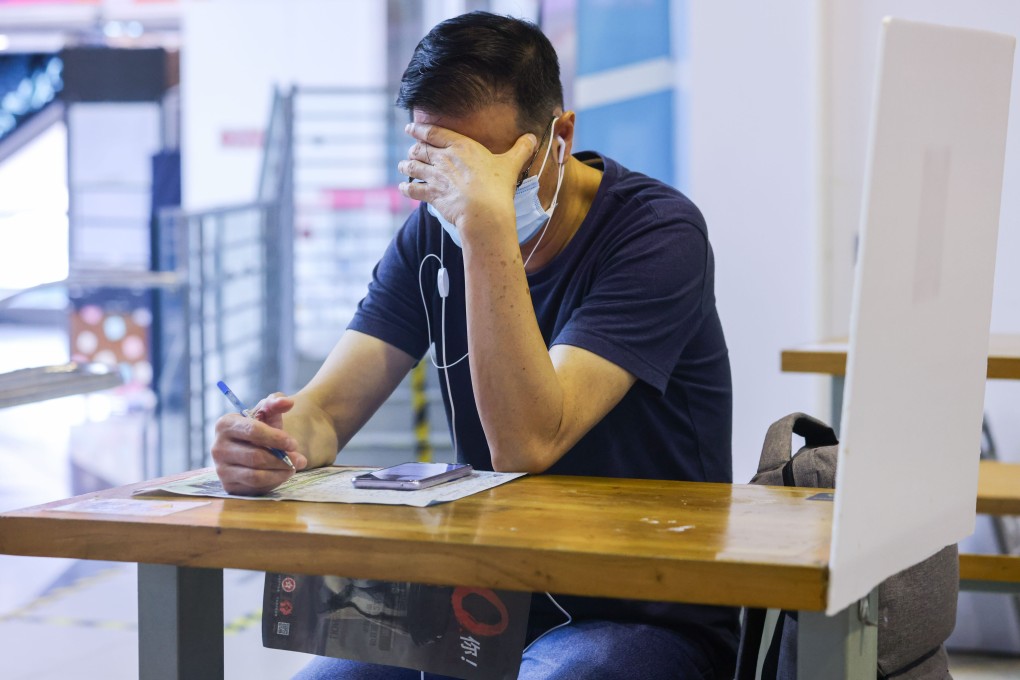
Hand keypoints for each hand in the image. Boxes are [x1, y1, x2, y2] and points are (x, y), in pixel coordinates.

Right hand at [211, 392, 307, 494]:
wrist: (253, 446)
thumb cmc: (261, 427)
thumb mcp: (268, 412)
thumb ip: (276, 403)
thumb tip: (288, 402)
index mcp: (225, 424)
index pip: (252, 431)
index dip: (276, 438)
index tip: (294, 443)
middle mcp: (217, 447)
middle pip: (255, 457)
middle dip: (282, 459)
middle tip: (300, 460)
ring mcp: (221, 469)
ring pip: (256, 476)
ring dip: (280, 473)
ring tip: (293, 467)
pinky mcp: (228, 486)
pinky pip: (254, 488)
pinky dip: (273, 482)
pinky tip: (281, 474)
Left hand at [397, 122, 536, 242]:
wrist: (483, 211)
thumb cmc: (497, 186)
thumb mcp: (511, 164)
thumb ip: (520, 149)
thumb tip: (533, 137)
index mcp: (460, 145)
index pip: (434, 132)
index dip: (420, 129)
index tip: (411, 128)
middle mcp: (443, 158)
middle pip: (420, 149)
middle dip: (414, 149)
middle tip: (411, 150)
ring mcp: (435, 177)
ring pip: (413, 167)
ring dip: (406, 166)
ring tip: (403, 166)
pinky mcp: (432, 195)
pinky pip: (414, 189)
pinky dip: (407, 188)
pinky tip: (403, 188)